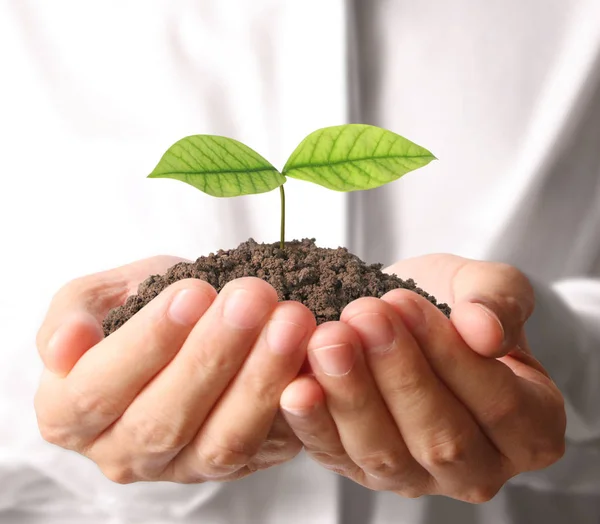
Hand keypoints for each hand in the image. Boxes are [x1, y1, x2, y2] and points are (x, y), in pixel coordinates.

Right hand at [35, 256, 315, 482]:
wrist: (186, 328)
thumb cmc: (140, 309)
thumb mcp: (100, 297)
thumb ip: (72, 315)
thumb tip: (64, 348)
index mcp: (71, 414)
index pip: (97, 390)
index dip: (146, 344)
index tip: (193, 293)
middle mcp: (123, 453)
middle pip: (164, 420)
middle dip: (214, 355)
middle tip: (253, 298)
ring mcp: (183, 467)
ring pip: (222, 442)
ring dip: (261, 380)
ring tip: (291, 320)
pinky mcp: (237, 465)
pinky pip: (268, 445)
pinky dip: (295, 405)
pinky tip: (314, 362)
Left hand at [279, 255, 565, 502]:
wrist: (404, 314)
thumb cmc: (453, 304)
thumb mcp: (486, 286)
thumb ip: (499, 300)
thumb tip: (485, 331)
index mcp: (530, 427)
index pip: (499, 402)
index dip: (449, 354)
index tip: (405, 303)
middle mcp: (477, 467)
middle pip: (441, 438)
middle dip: (397, 374)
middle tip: (363, 317)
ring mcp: (417, 477)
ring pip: (386, 454)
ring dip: (353, 396)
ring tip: (329, 341)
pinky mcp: (362, 470)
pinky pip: (337, 458)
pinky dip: (314, 425)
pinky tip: (297, 387)